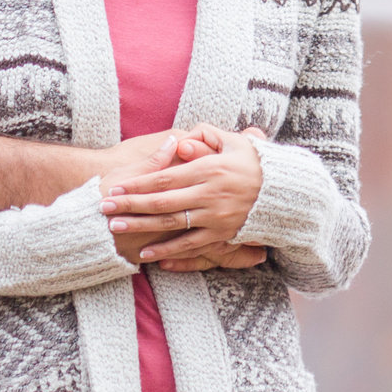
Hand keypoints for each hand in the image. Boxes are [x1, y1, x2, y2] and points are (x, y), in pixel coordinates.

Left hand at [101, 126, 267, 263]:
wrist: (286, 193)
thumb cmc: (257, 163)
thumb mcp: (235, 142)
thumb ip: (206, 137)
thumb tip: (179, 141)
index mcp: (209, 169)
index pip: (165, 177)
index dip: (138, 183)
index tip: (115, 185)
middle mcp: (210, 194)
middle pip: (162, 202)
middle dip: (130, 204)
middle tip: (104, 206)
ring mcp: (215, 217)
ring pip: (171, 224)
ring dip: (141, 226)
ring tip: (116, 226)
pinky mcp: (222, 235)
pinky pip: (190, 245)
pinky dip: (167, 251)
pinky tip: (146, 254)